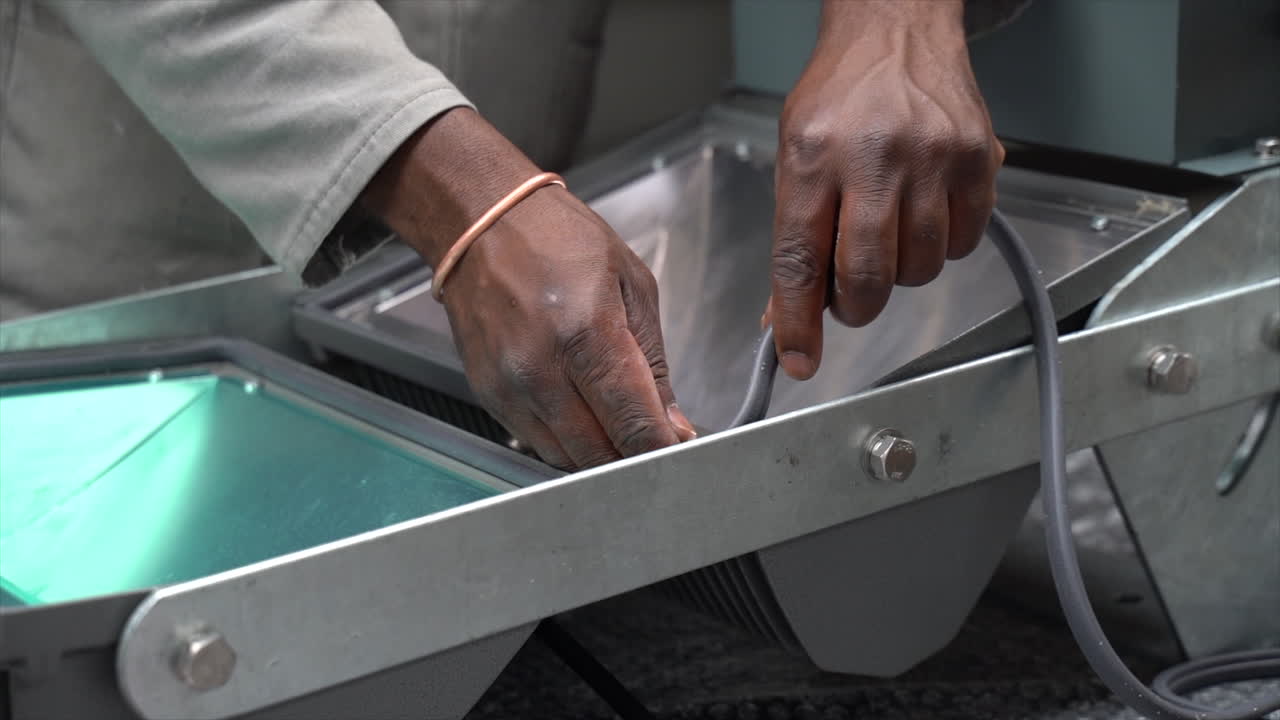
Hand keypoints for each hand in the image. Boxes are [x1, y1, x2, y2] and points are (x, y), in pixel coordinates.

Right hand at [363, 108, 694, 468]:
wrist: (481, 224)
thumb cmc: (558, 240)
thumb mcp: (632, 285)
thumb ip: (653, 362)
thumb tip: (671, 423)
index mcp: (586, 332)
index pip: (633, 422)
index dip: (662, 447)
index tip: (680, 450)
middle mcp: (540, 368)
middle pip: (600, 453)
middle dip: (635, 455)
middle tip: (656, 438)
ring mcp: (509, 387)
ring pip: (568, 458)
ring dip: (601, 453)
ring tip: (619, 423)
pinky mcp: (488, 396)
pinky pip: (538, 444)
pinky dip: (568, 442)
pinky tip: (583, 414)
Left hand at [765, 0, 1003, 379]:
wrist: (897, 30)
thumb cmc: (841, 94)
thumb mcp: (794, 155)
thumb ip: (792, 235)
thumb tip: (785, 315)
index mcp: (813, 157)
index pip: (800, 260)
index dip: (799, 321)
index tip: (800, 359)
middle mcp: (874, 156)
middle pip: (867, 276)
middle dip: (855, 305)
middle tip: (850, 293)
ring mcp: (932, 158)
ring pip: (919, 269)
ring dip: (900, 272)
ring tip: (888, 232)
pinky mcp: (978, 159)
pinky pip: (963, 243)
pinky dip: (942, 246)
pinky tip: (924, 212)